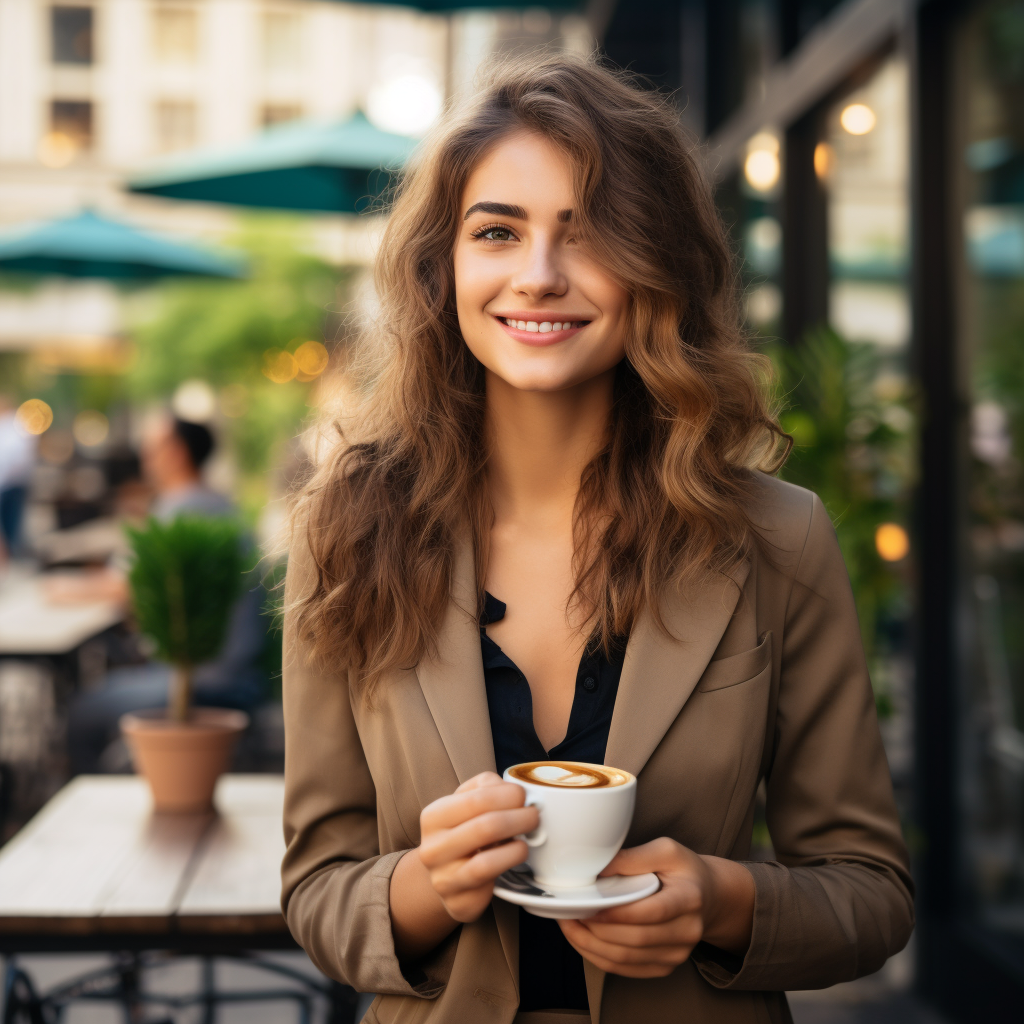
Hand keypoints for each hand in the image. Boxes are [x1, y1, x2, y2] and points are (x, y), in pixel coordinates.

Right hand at [417, 771, 538, 923]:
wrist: (446, 872)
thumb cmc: (462, 830)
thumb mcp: (466, 800)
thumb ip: (486, 786)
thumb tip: (512, 788)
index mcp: (433, 817)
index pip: (475, 800)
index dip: (506, 795)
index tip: (523, 795)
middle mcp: (432, 849)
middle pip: (485, 829)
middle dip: (519, 819)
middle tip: (534, 816)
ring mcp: (443, 880)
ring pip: (486, 863)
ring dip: (517, 848)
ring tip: (527, 840)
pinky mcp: (458, 903)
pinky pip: (489, 886)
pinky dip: (507, 868)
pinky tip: (515, 857)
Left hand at [558, 837, 753, 978]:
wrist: (707, 896)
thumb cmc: (683, 870)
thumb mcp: (666, 850)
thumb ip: (633, 857)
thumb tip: (598, 868)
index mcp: (689, 898)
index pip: (653, 911)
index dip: (619, 912)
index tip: (592, 905)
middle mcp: (687, 932)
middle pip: (636, 939)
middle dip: (598, 929)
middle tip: (571, 913)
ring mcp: (677, 954)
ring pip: (627, 959)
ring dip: (592, 945)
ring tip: (570, 925)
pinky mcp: (664, 966)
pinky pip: (626, 969)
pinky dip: (599, 957)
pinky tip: (583, 940)